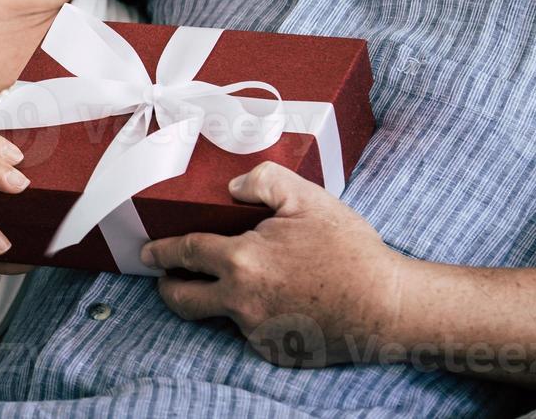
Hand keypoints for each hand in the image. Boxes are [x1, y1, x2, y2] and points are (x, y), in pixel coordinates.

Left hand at [141, 161, 408, 367]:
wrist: (388, 306)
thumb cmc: (349, 250)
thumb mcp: (307, 199)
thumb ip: (262, 181)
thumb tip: (231, 188)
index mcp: (242, 260)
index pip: (184, 253)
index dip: (161, 251)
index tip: (148, 252)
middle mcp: (241, 302)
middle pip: (183, 301)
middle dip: (168, 287)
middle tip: (166, 277)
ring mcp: (257, 333)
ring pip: (220, 316)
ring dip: (218, 300)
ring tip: (237, 283)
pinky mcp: (275, 354)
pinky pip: (252, 333)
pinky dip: (257, 316)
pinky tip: (281, 301)